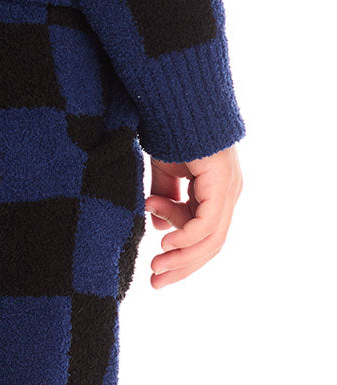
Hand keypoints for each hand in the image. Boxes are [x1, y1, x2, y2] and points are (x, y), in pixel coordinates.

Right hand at [144, 146, 242, 288]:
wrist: (177, 102)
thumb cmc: (172, 133)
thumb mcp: (163, 175)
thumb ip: (163, 201)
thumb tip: (158, 228)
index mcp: (217, 193)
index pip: (205, 238)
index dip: (182, 259)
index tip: (155, 272)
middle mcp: (229, 193)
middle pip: (211, 245)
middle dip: (182, 267)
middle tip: (155, 282)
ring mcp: (229, 189)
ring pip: (211, 239)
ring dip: (182, 257)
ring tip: (156, 265)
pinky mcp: (222, 184)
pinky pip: (207, 223)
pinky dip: (187, 237)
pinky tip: (166, 243)